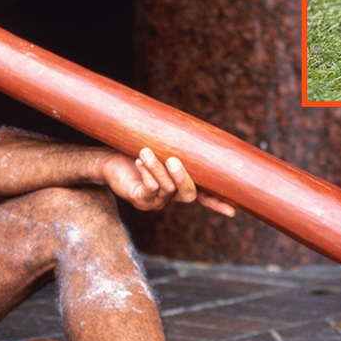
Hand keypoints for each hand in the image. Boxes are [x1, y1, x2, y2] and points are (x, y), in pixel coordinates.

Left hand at [101, 149, 235, 216]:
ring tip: (146, 151)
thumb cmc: (136, 148)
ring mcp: (156, 201)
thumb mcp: (161, 146)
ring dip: (157, 168)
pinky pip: (150, 190)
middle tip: (173, 159)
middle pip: (188, 195)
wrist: (107, 158)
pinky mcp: (140, 201)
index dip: (217, 202)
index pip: (204, 196)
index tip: (233, 210)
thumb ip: (179, 146)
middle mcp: (170, 197)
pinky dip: (146, 173)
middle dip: (182, 177)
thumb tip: (200, 130)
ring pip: (166, 189)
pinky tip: (140, 160)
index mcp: (179, 185)